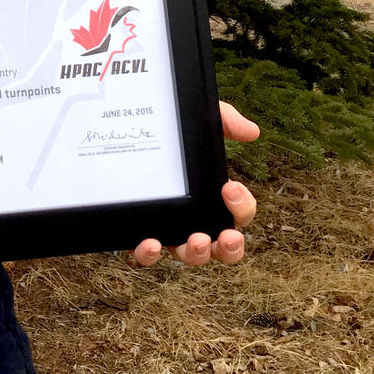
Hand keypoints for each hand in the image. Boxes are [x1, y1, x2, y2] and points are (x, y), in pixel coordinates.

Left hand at [132, 101, 258, 267]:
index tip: (230, 188)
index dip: (242, 207)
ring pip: (189, 254)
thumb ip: (223, 120)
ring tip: (196, 241)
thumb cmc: (167, 129)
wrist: (121, 128)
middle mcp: (194, 217)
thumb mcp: (195, 119)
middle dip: (230, 247)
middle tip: (227, 235)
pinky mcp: (138, 230)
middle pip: (222, 246)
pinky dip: (149, 254)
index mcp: (212, 196)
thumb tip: (251, 132)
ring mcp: (167, 226)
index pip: (238, 213)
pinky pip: (145, 252)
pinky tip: (150, 244)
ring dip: (196, 254)